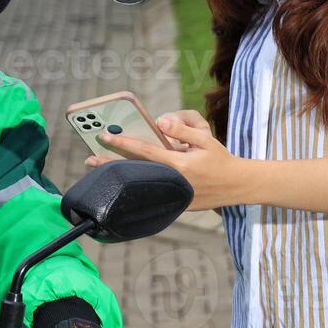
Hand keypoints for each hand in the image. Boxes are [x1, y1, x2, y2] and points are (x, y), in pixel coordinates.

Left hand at [84, 109, 250, 210]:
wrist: (237, 186)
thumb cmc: (221, 159)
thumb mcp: (205, 138)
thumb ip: (182, 130)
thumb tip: (160, 122)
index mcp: (180, 165)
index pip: (145, 152)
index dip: (123, 144)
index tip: (105, 137)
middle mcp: (174, 183)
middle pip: (136, 172)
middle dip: (112, 166)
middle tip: (89, 160)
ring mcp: (174, 196)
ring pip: (141, 185)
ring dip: (120, 179)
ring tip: (100, 172)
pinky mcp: (176, 205)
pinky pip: (152, 196)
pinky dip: (136, 190)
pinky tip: (122, 187)